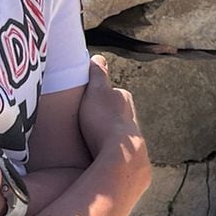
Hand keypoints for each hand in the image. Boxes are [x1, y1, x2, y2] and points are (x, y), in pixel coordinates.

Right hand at [77, 56, 148, 183]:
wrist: (121, 157)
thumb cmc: (105, 122)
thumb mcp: (96, 91)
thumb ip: (97, 74)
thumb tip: (98, 58)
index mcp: (124, 99)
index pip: (109, 91)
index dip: (95, 95)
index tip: (84, 101)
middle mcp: (132, 116)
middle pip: (113, 112)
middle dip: (101, 116)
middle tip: (83, 122)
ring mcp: (131, 138)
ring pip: (114, 131)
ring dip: (103, 135)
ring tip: (87, 141)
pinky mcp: (129, 157)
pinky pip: (113, 150)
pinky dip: (105, 150)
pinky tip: (96, 156)